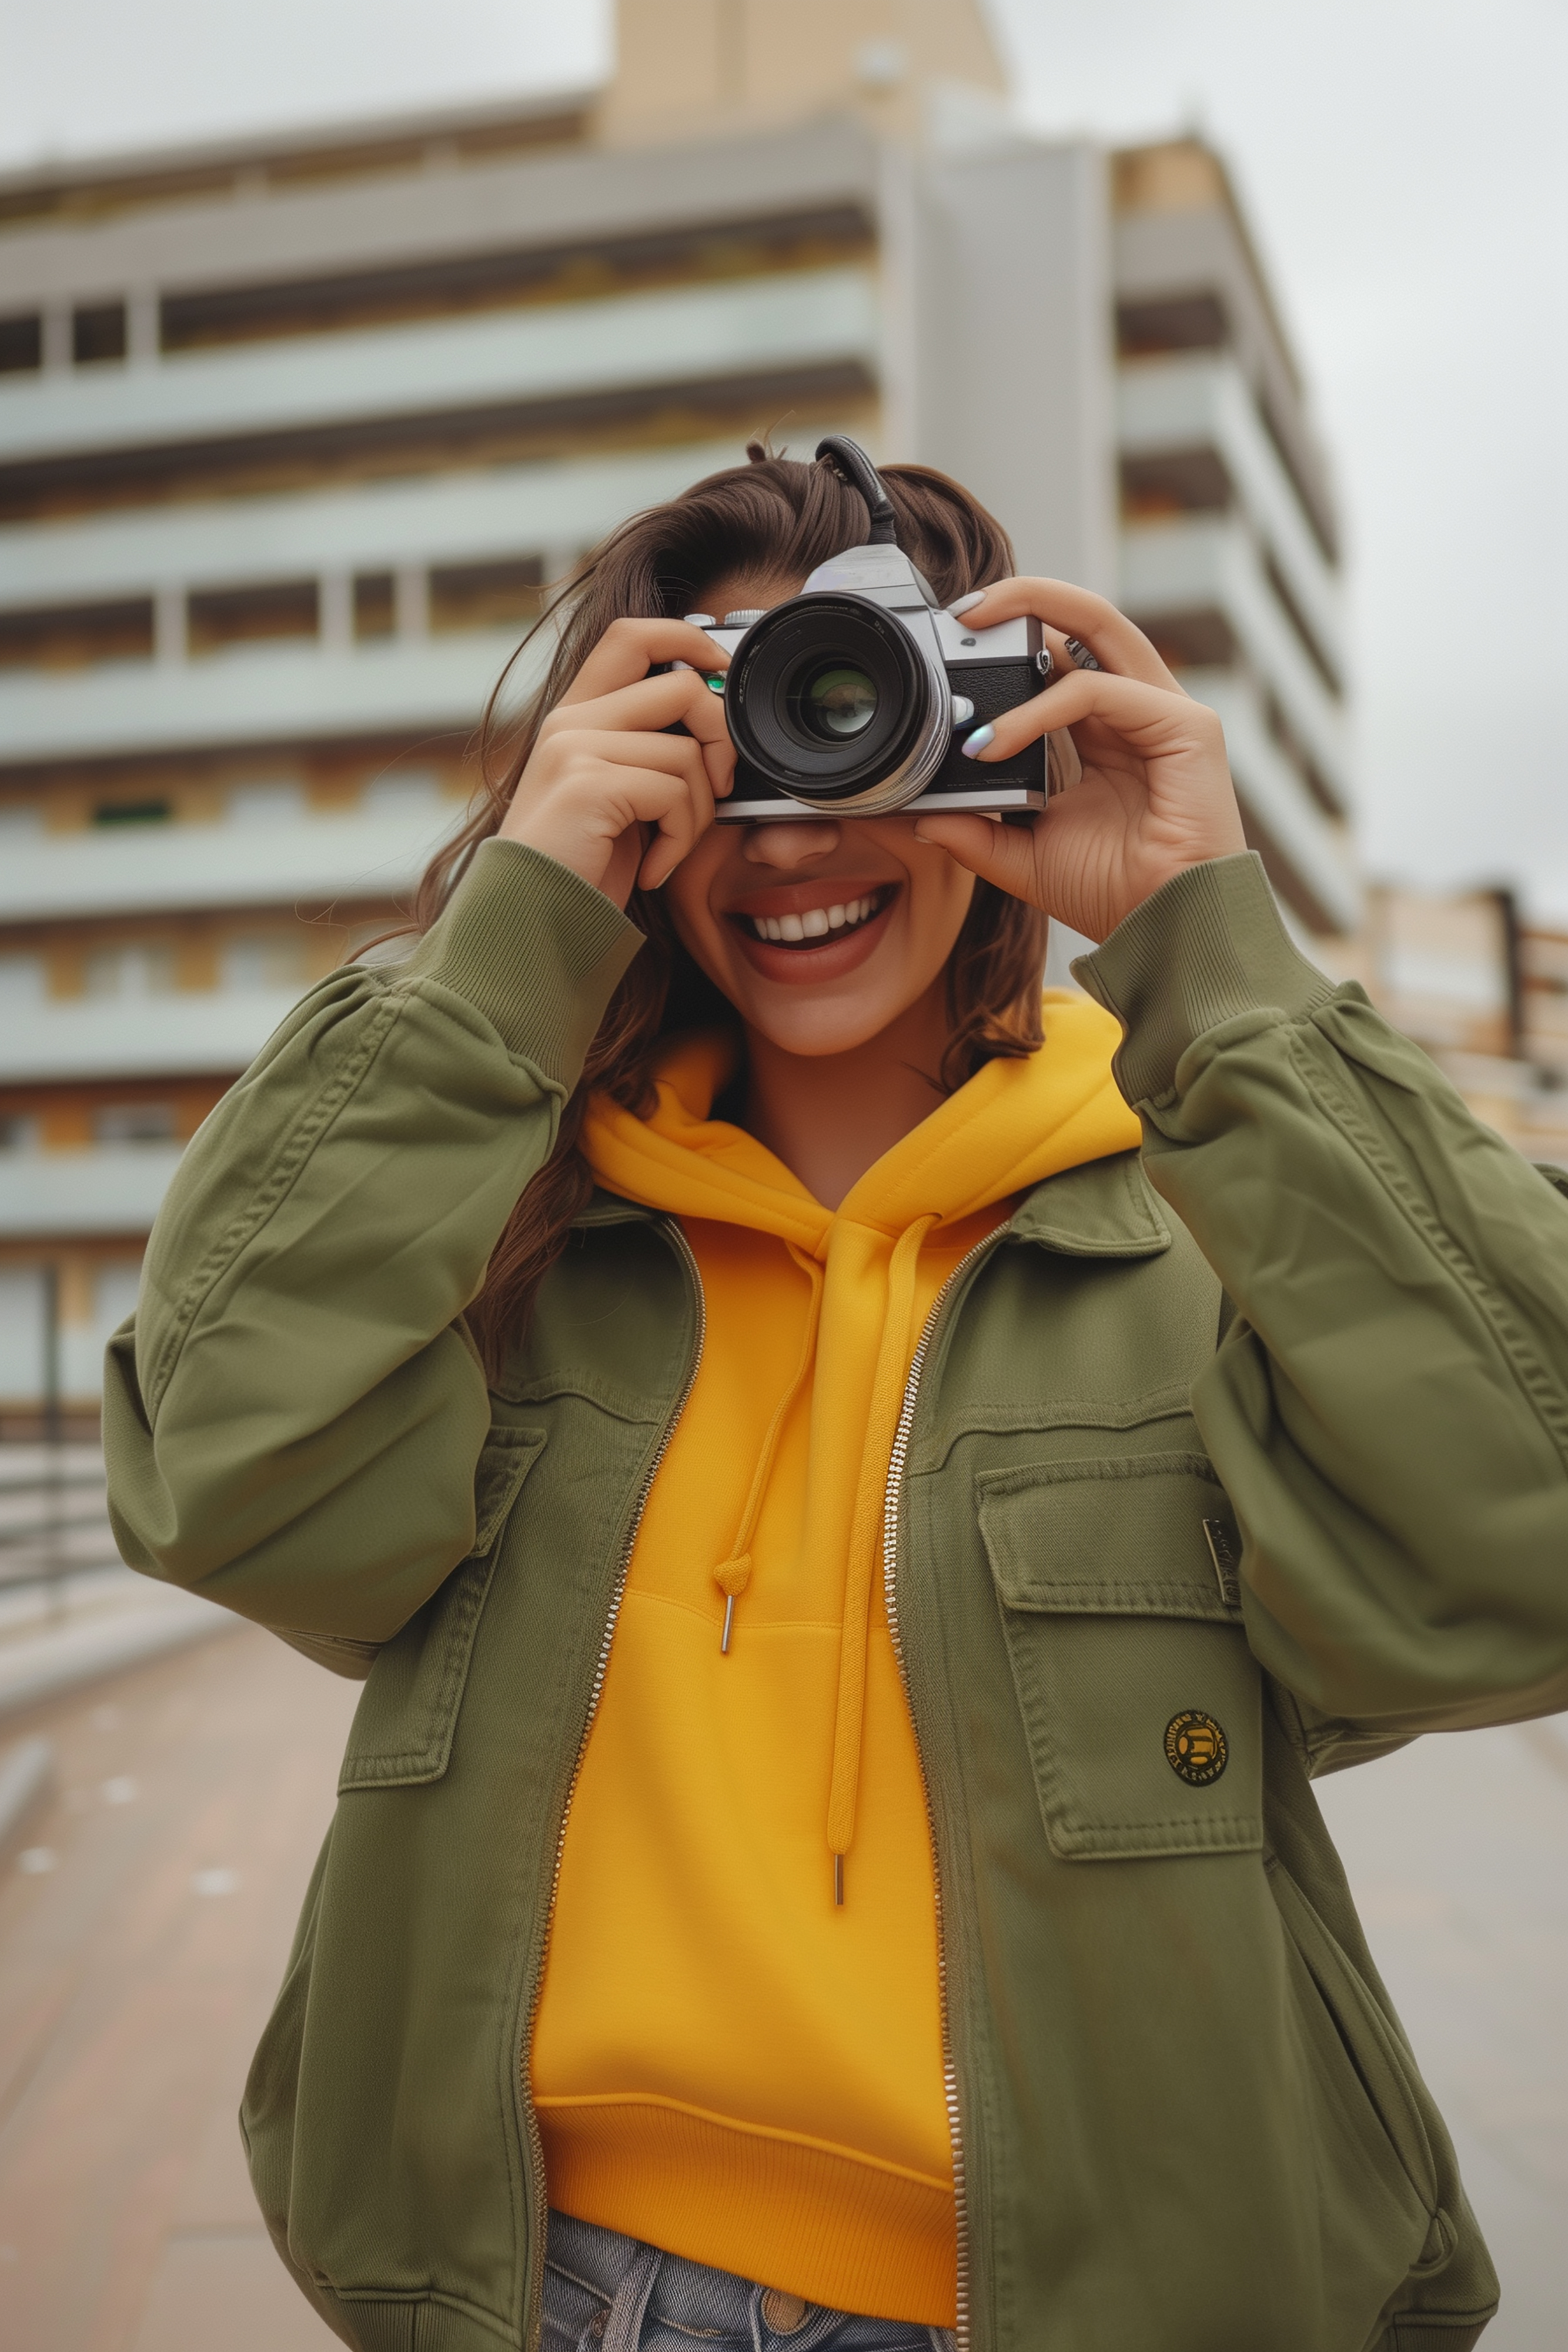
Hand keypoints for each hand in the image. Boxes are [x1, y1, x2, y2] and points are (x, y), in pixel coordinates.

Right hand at [498, 619, 734, 907]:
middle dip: (721, 739)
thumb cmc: (578, 867)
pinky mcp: (587, 784)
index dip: (688, 640)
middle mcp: (570, 721)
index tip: (720, 672)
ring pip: (686, 753)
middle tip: (717, 787)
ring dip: (699, 812)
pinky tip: (653, 869)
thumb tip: (717, 720)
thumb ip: (648, 749)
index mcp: (576, 714)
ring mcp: (574, 748)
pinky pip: (675, 795)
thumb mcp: (617, 796)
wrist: (528, 921)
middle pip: (681, 686)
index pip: (633, 636)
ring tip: (669, 847)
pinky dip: (679, 841)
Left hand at [913, 580, 1245, 942]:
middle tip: (962, 609)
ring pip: (1097, 626)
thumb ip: (973, 830)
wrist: (1164, 932)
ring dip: (1030, 616)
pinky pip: (1096, 691)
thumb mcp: (1021, 856)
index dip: (1011, 640)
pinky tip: (993, 742)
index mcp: (1105, 731)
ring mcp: (1165, 711)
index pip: (1060, 655)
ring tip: (970, 630)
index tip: (952, 648)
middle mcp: (1137, 710)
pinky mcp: (1185, 725)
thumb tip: (916, 813)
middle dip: (1023, 597)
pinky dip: (1036, 710)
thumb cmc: (1112, 893)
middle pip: (1084, 618)